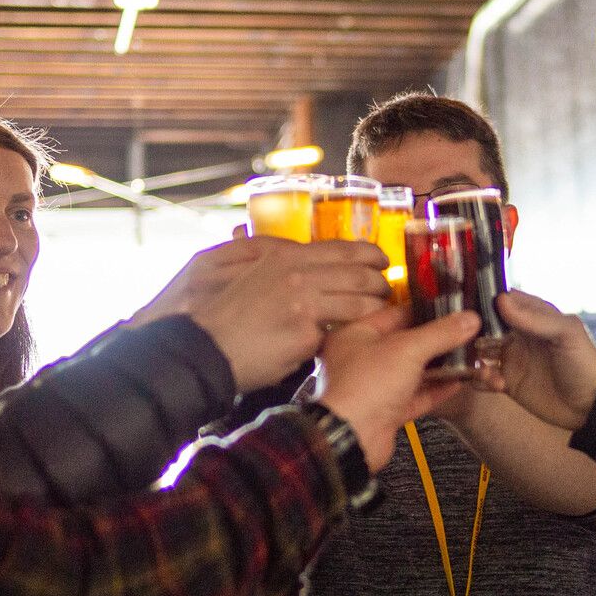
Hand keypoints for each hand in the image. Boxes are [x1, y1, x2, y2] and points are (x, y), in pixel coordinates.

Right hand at [135, 237, 389, 390]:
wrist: (207, 347)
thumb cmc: (226, 317)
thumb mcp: (249, 274)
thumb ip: (276, 262)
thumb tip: (293, 252)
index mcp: (284, 257)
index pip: (341, 248)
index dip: (369, 253)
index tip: (383, 260)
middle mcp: (297, 275)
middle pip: (357, 273)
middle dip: (381, 283)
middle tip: (389, 290)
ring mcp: (303, 303)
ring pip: (358, 303)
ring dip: (376, 310)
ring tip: (384, 316)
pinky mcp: (306, 333)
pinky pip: (337, 333)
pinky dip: (351, 336)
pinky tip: (361, 340)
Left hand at [315, 304, 480, 469]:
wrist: (354, 437)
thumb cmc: (364, 387)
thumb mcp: (408, 349)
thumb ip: (440, 333)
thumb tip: (468, 319)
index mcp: (357, 334)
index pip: (396, 313)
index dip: (425, 309)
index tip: (452, 307)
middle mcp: (364, 358)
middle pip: (407, 343)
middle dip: (438, 339)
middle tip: (465, 331)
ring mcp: (376, 385)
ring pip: (414, 370)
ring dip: (441, 365)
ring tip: (468, 355)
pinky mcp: (388, 410)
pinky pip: (417, 395)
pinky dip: (437, 389)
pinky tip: (458, 381)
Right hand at [475, 290, 595, 431]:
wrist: (589, 408)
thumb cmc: (583, 364)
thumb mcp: (567, 335)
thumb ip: (537, 318)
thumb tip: (502, 300)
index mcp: (533, 317)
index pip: (504, 300)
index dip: (485, 300)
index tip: (469, 306)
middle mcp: (517, 334)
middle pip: (484, 325)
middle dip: (472, 331)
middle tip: (465, 338)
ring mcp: (510, 358)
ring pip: (479, 351)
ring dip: (474, 358)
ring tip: (487, 369)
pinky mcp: (505, 382)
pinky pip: (482, 377)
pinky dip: (480, 380)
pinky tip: (495, 384)